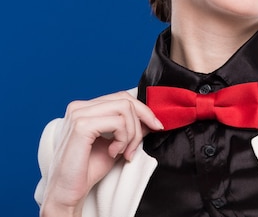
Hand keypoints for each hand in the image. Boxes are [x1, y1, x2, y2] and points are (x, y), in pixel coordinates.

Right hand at [41, 91, 162, 214]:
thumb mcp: (116, 143)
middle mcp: (79, 107)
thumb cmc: (88, 169)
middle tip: (136, 146)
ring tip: (123, 152)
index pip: (122, 98)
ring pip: (125, 109)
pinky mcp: (81, 126)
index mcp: (85, 108)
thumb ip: (129, 128)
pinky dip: (123, 139)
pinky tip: (113, 153)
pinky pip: (118, 122)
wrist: (68, 192)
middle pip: (125, 100)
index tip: (157, 126)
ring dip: (132, 134)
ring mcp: (78, 114)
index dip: (143, 110)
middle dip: (140, 122)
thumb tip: (150, 119)